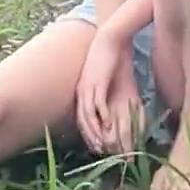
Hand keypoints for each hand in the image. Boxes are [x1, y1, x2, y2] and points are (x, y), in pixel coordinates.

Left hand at [75, 29, 143, 154]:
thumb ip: (102, 91)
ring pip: (88, 113)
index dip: (87, 132)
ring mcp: (88, 87)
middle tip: (97, 150)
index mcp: (82, 91)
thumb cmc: (108, 59)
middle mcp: (81, 91)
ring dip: (94, 129)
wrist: (108, 40)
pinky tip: (107, 124)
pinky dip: (102, 114)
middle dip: (89, 135)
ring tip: (102, 142)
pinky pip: (97, 101)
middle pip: (82, 118)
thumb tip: (107, 106)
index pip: (81, 116)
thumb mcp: (101, 78)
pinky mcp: (97, 82)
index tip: (94, 144)